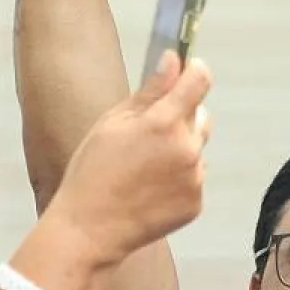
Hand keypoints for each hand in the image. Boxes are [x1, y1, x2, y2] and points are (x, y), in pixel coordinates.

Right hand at [47, 51, 213, 267]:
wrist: (89, 230)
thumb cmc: (92, 173)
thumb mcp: (112, 123)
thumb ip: (150, 89)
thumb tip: (173, 59)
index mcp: (164, 124)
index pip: (199, 81)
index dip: (194, 71)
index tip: (188, 69)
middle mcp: (187, 149)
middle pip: (200, 116)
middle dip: (181, 117)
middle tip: (149, 134)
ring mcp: (195, 177)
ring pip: (197, 148)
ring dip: (181, 149)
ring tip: (145, 166)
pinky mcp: (196, 201)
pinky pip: (194, 177)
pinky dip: (179, 178)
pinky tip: (150, 187)